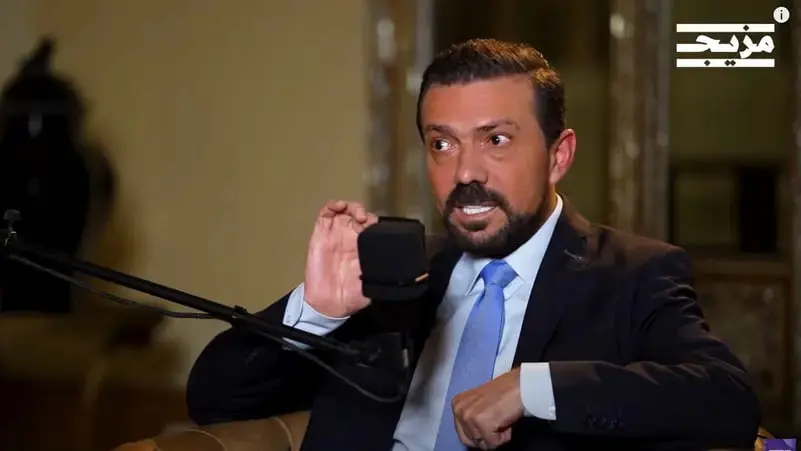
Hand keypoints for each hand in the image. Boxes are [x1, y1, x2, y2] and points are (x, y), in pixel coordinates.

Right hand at [304, 200, 377, 317]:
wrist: (329, 304)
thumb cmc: (351, 295)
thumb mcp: (375, 282)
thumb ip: (383, 269)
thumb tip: (397, 261)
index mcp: (364, 247)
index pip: (372, 226)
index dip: (375, 222)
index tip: (378, 227)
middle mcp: (349, 238)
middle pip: (358, 214)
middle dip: (364, 213)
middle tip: (366, 220)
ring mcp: (335, 234)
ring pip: (343, 210)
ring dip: (351, 206)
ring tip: (355, 213)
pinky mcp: (320, 234)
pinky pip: (325, 214)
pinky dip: (332, 205)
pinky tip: (338, 207)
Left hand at [452, 368, 522, 449]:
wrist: (520, 385)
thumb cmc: (504, 393)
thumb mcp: (478, 402)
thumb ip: (472, 416)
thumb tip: (475, 437)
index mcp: (457, 404)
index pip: (464, 435)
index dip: (480, 435)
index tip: (491, 424)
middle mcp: (459, 410)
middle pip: (472, 441)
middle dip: (487, 436)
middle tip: (498, 421)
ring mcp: (469, 416)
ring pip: (483, 444)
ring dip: (497, 435)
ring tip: (502, 418)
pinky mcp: (482, 423)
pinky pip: (494, 444)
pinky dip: (504, 436)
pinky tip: (506, 421)